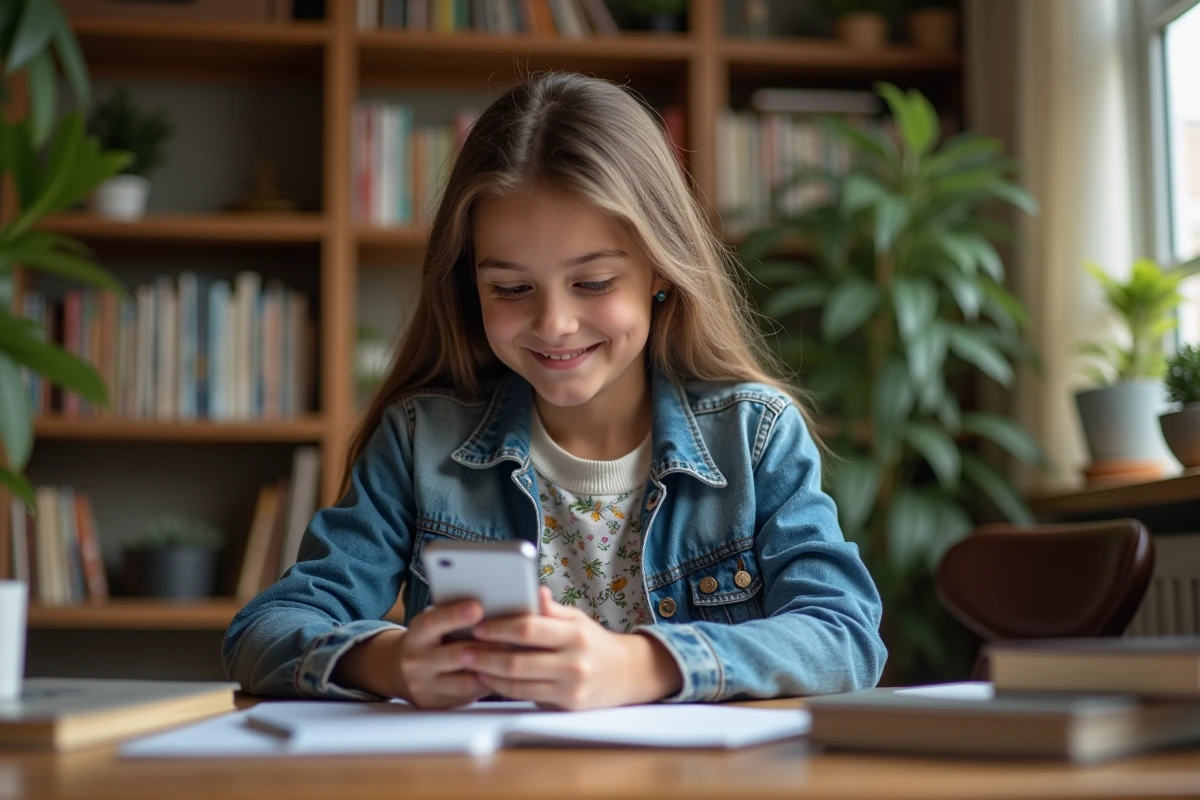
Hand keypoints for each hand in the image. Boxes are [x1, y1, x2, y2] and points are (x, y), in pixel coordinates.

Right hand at [382, 600, 502, 708]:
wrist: (401, 672)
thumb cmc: (429, 641)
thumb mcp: (432, 623)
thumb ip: (454, 616)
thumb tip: (490, 606)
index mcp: (417, 635)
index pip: (434, 623)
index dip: (455, 615)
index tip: (477, 608)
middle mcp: (417, 661)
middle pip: (455, 655)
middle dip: (485, 646)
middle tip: (508, 638)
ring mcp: (426, 686)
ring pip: (465, 681)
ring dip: (490, 669)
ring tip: (510, 658)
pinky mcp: (439, 704)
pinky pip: (468, 696)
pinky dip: (487, 685)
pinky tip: (500, 676)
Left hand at [461, 587, 682, 709]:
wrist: (627, 674)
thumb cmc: (594, 642)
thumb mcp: (577, 619)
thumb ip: (551, 609)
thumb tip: (533, 589)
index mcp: (575, 635)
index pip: (529, 629)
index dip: (500, 627)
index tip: (478, 625)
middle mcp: (574, 663)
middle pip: (518, 661)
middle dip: (486, 655)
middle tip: (463, 649)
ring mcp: (570, 688)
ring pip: (518, 683)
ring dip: (489, 674)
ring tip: (470, 663)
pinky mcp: (566, 705)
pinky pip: (527, 696)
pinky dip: (504, 688)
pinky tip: (489, 678)